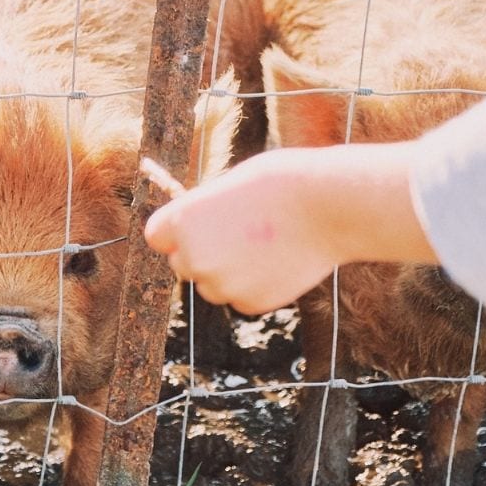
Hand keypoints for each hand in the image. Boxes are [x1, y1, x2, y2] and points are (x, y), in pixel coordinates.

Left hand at [144, 143, 435, 313]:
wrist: (328, 205)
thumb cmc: (282, 183)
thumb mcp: (230, 187)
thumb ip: (206, 215)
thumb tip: (197, 233)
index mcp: (183, 221)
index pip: (157, 238)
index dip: (175, 235)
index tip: (193, 231)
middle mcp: (194, 256)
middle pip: (182, 265)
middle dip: (202, 256)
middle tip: (237, 237)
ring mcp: (221, 284)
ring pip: (213, 286)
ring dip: (230, 274)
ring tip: (265, 247)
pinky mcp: (250, 302)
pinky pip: (243, 299)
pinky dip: (256, 287)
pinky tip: (280, 262)